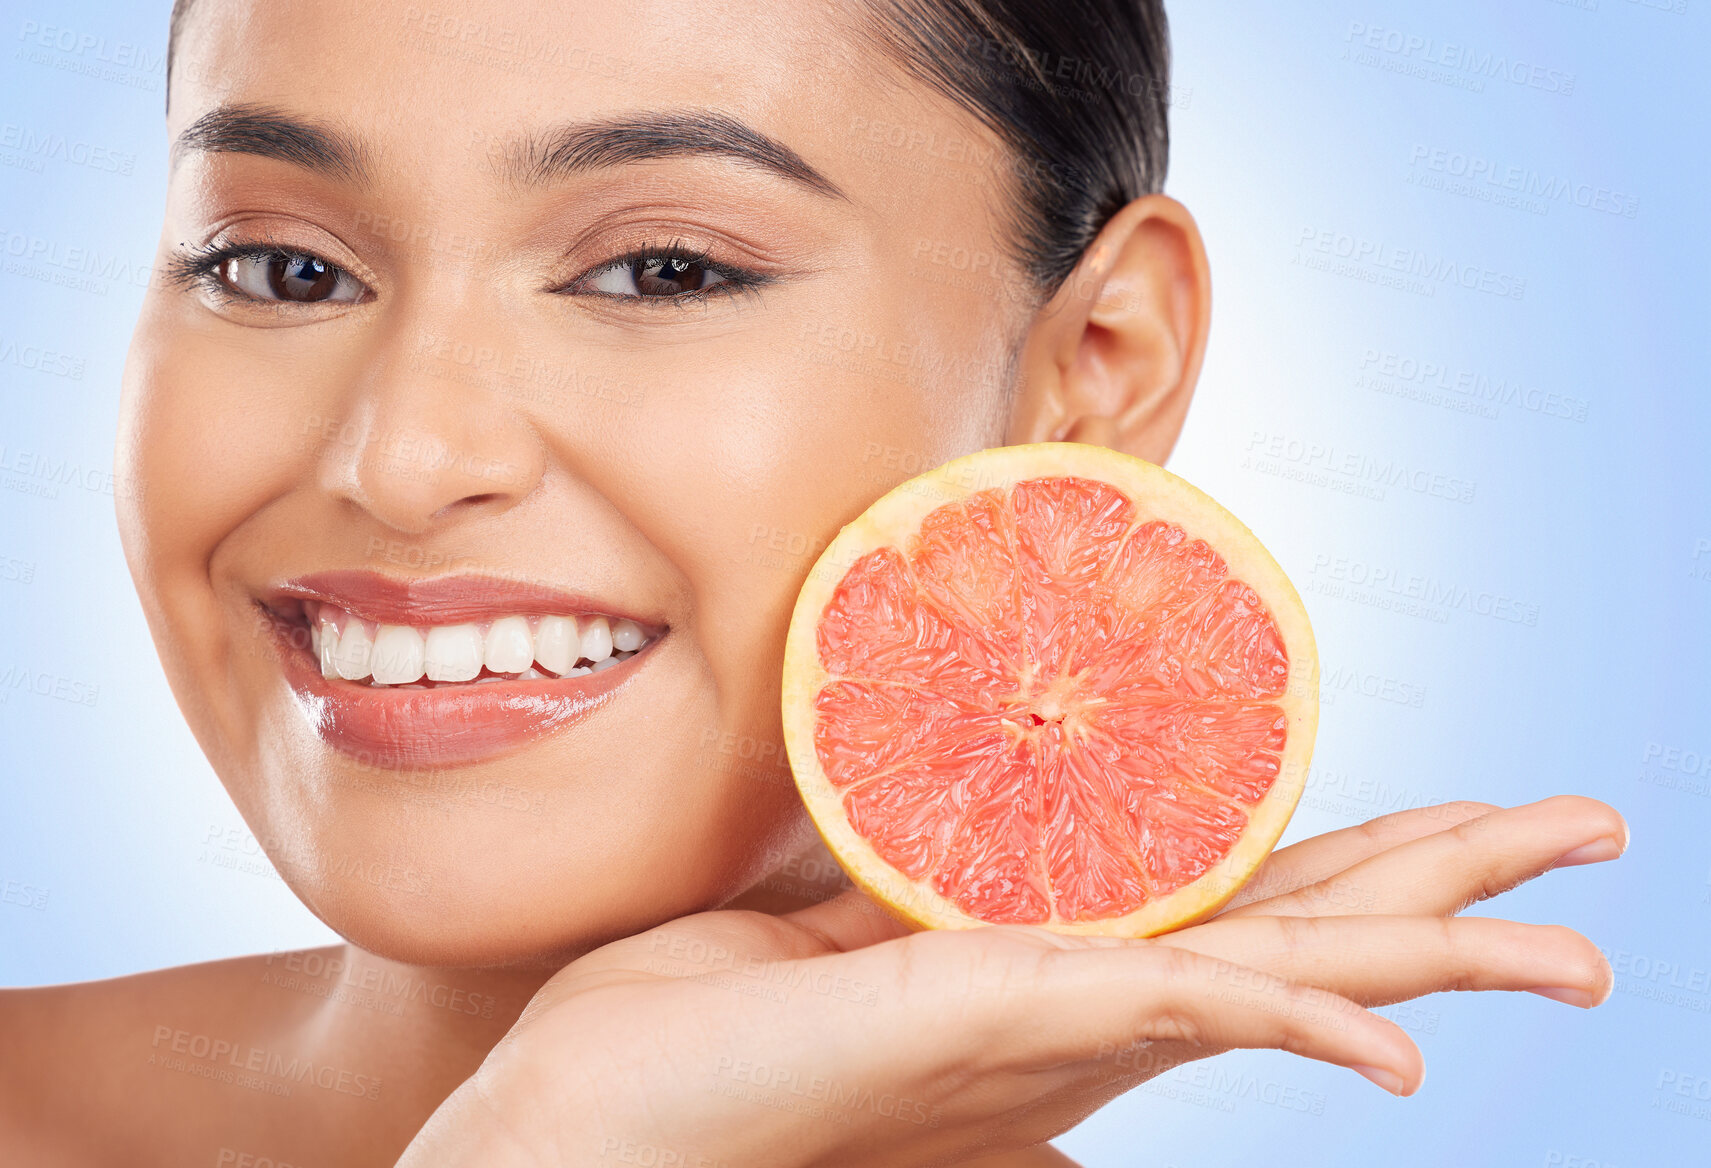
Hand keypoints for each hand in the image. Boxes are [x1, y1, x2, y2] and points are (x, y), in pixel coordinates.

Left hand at [396, 795, 1625, 1167]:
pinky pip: (1175, 1018)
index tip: (1454, 825)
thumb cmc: (687, 1034)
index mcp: (1041, 969)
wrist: (574, 1122)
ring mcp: (1047, 1028)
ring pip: (1281, 977)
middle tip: (1588, 838)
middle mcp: (1073, 1009)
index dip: (1354, 866)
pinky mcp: (994, 1027)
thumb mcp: (824, 926)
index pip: (1234, 904)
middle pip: (1298, 929)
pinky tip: (1397, 1044)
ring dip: (1431, 952)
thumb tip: (974, 807)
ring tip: (1570, 942)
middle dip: (1449, 886)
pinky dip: (1297, 1030)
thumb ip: (914, 883)